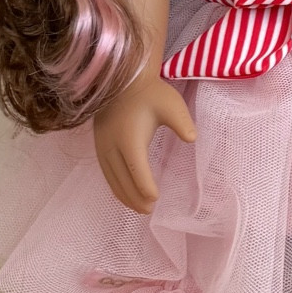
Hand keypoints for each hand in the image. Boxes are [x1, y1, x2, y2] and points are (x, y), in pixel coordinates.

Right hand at [93, 74, 196, 212]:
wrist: (125, 81)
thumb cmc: (152, 94)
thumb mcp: (172, 105)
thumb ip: (182, 122)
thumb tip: (192, 138)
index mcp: (129, 137)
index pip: (136, 168)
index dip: (144, 186)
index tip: (155, 198)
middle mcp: (111, 145)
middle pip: (121, 179)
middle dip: (134, 197)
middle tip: (149, 211)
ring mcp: (102, 146)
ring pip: (111, 178)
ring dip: (124, 195)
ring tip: (139, 208)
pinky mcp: (99, 146)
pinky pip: (106, 172)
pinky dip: (115, 186)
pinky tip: (125, 194)